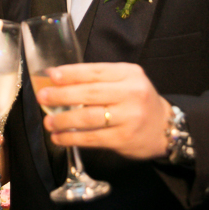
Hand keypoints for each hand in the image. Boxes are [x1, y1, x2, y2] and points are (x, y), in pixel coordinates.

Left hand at [36, 62, 170, 159]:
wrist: (166, 128)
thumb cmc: (137, 101)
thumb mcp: (126, 81)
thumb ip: (100, 79)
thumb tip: (59, 80)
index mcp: (129, 73)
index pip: (95, 71)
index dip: (71, 73)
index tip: (51, 75)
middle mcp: (131, 93)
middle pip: (89, 93)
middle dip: (62, 95)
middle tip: (43, 97)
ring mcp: (129, 117)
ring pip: (89, 117)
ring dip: (63, 120)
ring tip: (48, 122)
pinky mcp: (124, 138)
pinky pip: (92, 138)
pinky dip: (72, 138)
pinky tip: (60, 137)